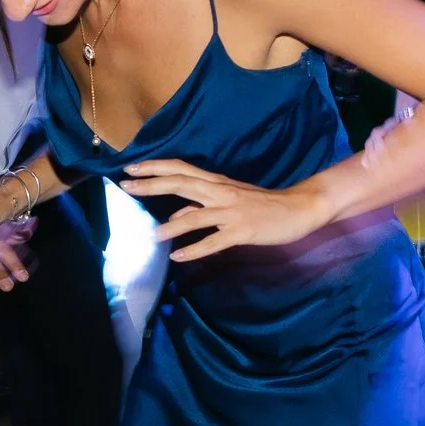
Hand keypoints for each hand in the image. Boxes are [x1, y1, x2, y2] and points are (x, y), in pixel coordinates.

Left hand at [119, 158, 328, 261]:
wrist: (299, 208)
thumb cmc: (263, 203)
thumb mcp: (230, 198)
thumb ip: (202, 204)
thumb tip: (176, 214)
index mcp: (216, 182)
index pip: (180, 169)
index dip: (154, 167)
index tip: (130, 169)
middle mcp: (220, 192)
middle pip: (180, 184)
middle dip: (152, 184)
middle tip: (126, 186)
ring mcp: (231, 212)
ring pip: (195, 216)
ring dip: (172, 227)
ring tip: (152, 236)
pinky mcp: (242, 231)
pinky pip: (214, 242)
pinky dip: (195, 249)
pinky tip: (178, 257)